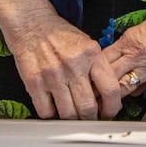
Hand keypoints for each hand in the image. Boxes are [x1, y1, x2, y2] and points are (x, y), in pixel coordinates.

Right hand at [2, 10, 121, 119]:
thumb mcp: (88, 45)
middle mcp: (73, 65)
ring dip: (73, 120)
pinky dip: (53, 116)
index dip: (112, 108)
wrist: (33, 25)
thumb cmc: (61, 36)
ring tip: (75, 118)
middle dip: (92, 119)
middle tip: (92, 120)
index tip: (110, 113)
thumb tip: (107, 95)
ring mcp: (53, 75)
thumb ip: (98, 67)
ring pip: (68, 113)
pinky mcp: (34, 83)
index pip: (110, 89)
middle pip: (88, 107)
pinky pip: (46, 111)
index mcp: (91, 54)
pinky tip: (56, 111)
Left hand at [100, 0, 145, 121]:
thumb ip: (131, 47)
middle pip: (109, 77)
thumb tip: (124, 67)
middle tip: (90, 103)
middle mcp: (139, 54)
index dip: (90, 74)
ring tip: (107, 113)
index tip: (84, 84)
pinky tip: (145, 121)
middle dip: (97, 92)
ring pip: (127, 89)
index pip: (102, 60)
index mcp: (130, 40)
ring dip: (116, 102)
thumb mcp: (145, 26)